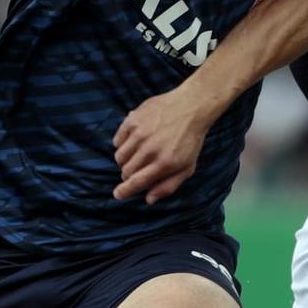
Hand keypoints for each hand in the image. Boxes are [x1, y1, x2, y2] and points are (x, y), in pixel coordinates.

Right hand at [113, 88, 212, 202]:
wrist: (190, 107)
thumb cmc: (190, 140)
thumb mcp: (187, 167)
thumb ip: (168, 185)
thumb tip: (148, 199)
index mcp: (164, 163)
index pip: (136, 182)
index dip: (125, 191)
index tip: (118, 194)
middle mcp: (149, 149)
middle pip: (126, 171)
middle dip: (129, 175)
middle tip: (139, 169)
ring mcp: (139, 133)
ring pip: (119, 157)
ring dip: (125, 161)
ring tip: (137, 155)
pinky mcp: (132, 120)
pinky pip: (117, 140)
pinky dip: (122, 144)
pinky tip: (134, 141)